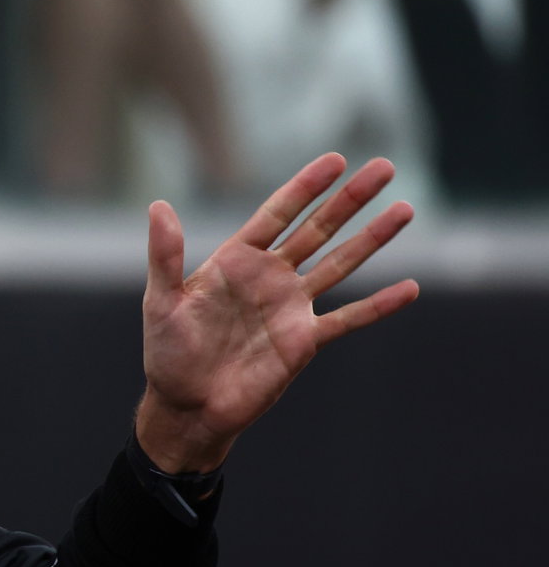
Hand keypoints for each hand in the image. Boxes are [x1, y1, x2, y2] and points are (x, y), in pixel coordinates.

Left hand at [137, 154, 418, 472]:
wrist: (187, 406)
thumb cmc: (167, 352)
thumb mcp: (161, 300)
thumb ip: (165, 254)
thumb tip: (157, 206)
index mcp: (236, 261)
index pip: (278, 213)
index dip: (306, 186)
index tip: (336, 160)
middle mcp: (269, 277)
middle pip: (318, 229)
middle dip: (350, 199)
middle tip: (385, 166)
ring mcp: (290, 308)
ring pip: (340, 264)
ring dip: (373, 239)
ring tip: (405, 209)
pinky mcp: (304, 341)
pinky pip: (348, 319)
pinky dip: (378, 305)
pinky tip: (409, 288)